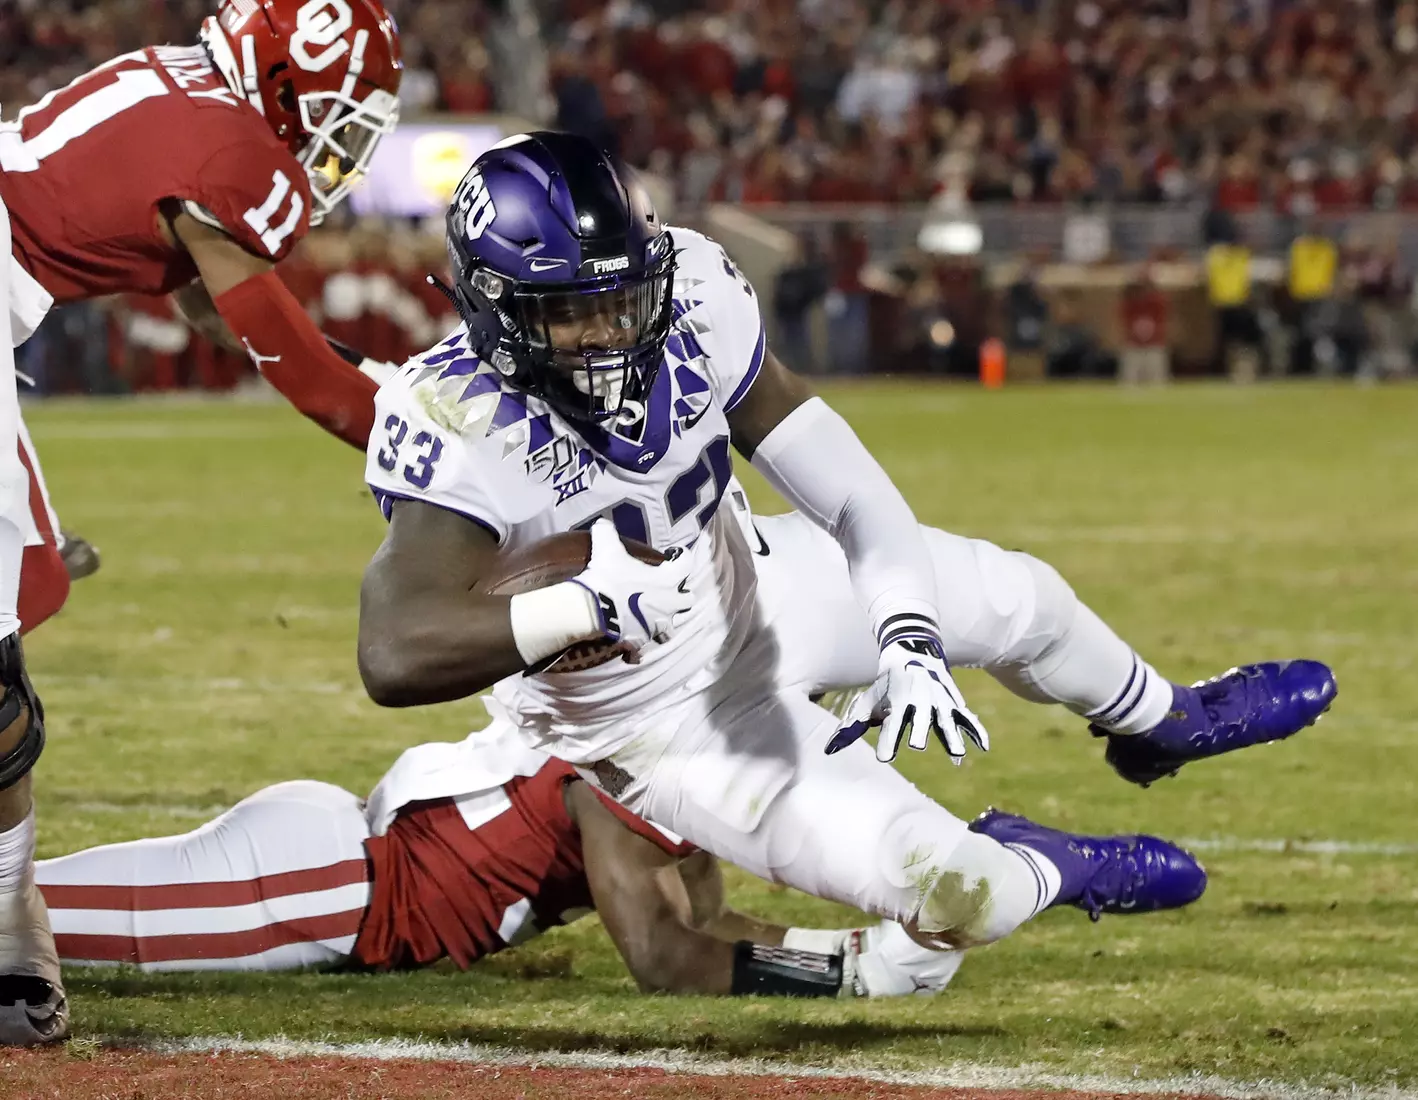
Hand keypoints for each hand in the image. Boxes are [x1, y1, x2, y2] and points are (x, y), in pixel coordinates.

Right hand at [570, 519, 693, 660]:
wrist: (594, 610)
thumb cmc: (608, 576)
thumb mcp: (606, 548)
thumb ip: (607, 532)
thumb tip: (602, 522)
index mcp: (667, 580)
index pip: (687, 564)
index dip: (682, 556)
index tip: (673, 554)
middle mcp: (668, 604)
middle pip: (687, 601)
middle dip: (680, 595)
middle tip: (665, 588)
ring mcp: (656, 626)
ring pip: (671, 628)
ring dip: (664, 621)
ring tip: (652, 616)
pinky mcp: (641, 642)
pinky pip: (643, 649)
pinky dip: (639, 647)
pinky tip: (631, 643)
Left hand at [826, 633, 987, 763]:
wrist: (912, 651)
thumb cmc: (886, 684)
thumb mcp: (868, 701)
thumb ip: (851, 728)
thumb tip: (829, 751)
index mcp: (898, 701)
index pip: (892, 724)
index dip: (888, 740)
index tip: (885, 758)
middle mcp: (920, 701)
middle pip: (921, 719)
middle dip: (919, 730)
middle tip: (917, 744)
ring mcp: (939, 701)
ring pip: (946, 720)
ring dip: (951, 736)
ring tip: (957, 755)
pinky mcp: (953, 702)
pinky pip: (967, 718)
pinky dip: (976, 731)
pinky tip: (982, 747)